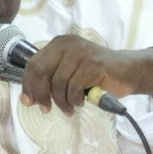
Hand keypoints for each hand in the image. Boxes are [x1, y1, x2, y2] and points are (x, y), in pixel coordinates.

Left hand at [18, 34, 152, 114]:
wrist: (127, 71)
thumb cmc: (95, 75)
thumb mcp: (68, 73)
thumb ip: (49, 80)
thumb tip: (26, 99)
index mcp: (58, 44)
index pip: (32, 64)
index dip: (28, 85)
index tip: (29, 102)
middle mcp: (67, 44)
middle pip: (41, 73)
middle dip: (42, 95)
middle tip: (46, 109)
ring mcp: (81, 53)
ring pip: (58, 84)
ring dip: (62, 102)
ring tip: (69, 108)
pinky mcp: (93, 64)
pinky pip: (74, 89)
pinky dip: (75, 100)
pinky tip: (82, 102)